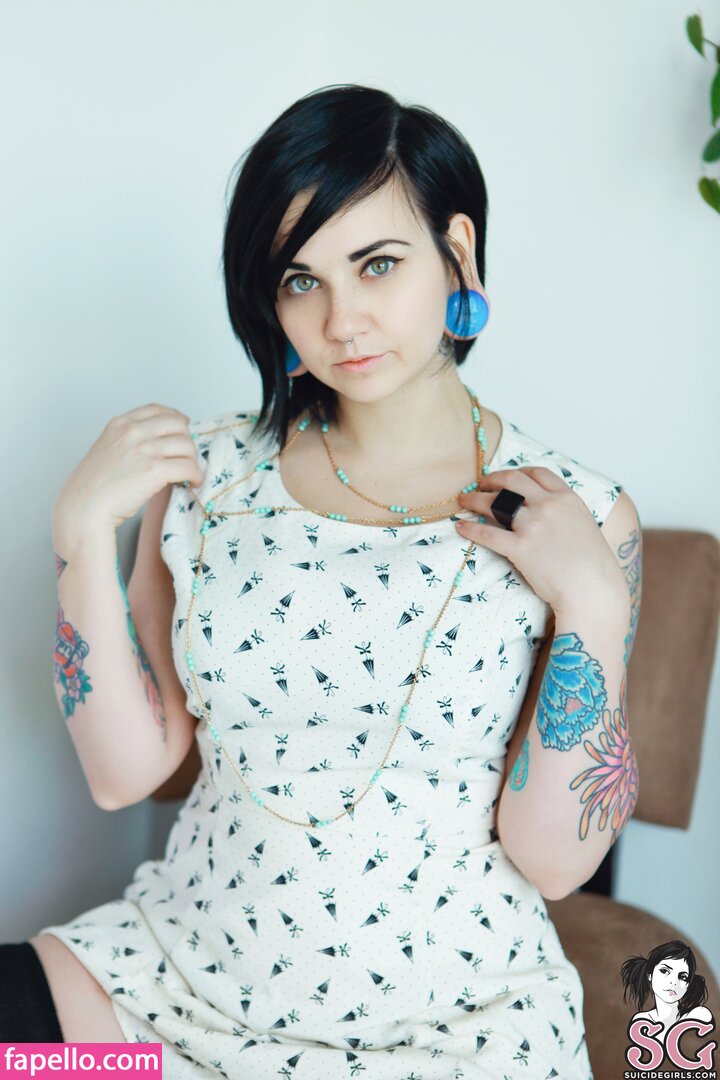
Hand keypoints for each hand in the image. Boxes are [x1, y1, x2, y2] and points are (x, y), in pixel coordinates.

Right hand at [53, 403, 205, 535]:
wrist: (83, 508)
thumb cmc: (93, 488)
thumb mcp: (106, 451)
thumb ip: (128, 442)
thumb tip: (159, 445)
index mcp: (119, 424)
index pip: (156, 409)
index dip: (175, 418)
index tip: (183, 428)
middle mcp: (133, 431)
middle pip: (177, 424)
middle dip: (186, 440)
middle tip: (186, 457)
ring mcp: (144, 449)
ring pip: (186, 445)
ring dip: (192, 460)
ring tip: (190, 473)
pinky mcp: (155, 469)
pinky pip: (189, 466)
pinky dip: (196, 475)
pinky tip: (193, 483)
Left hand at [455, 466, 627, 616]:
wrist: (593, 590)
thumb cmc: (594, 567)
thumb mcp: (585, 527)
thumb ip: (566, 515)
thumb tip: (551, 514)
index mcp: (567, 498)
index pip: (537, 473)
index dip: (518, 472)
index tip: (506, 477)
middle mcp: (549, 505)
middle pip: (512, 480)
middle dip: (492, 479)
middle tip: (481, 484)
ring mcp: (533, 525)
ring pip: (495, 503)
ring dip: (475, 499)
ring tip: (464, 500)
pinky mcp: (519, 548)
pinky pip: (487, 534)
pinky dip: (470, 529)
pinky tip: (460, 528)